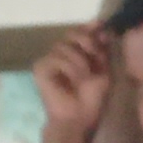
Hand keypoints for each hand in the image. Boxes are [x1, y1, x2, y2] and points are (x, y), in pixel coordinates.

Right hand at [32, 25, 114, 139]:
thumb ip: (102, 50)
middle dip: (87, 42)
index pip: (79, 33)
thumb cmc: (92, 99)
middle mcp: (60, 54)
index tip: (100, 24)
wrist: (79, 118)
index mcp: (75, 54)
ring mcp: (48, 60)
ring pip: (65, 46)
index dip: (89, 28)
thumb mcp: (103, 71)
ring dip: (80, 62)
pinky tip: (73, 81)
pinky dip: (69, 68)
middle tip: (95, 54)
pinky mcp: (40, 68)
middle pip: (71, 35)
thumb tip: (102, 27)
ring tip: (85, 78)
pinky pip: (56, 58)